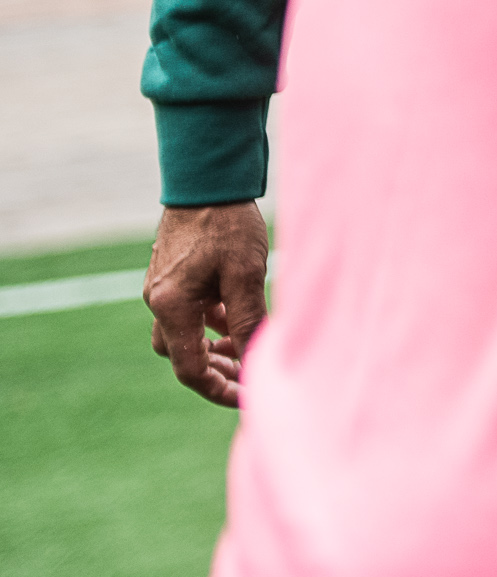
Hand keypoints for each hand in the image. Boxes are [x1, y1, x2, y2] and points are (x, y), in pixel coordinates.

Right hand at [147, 200, 269, 406]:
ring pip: (183, 334)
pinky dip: (210, 321)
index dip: (220, 389)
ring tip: (247, 346)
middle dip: (216, 370)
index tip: (248, 396)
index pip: (190, 369)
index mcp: (172, 307)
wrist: (208, 179)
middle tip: (250, 375)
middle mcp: (159, 301)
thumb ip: (248, 320)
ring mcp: (163, 287)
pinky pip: (188, 311)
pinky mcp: (173, 274)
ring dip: (213, 346)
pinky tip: (236, 317)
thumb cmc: (228, 224)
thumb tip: (257, 360)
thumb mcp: (246, 275)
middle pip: (182, 356)